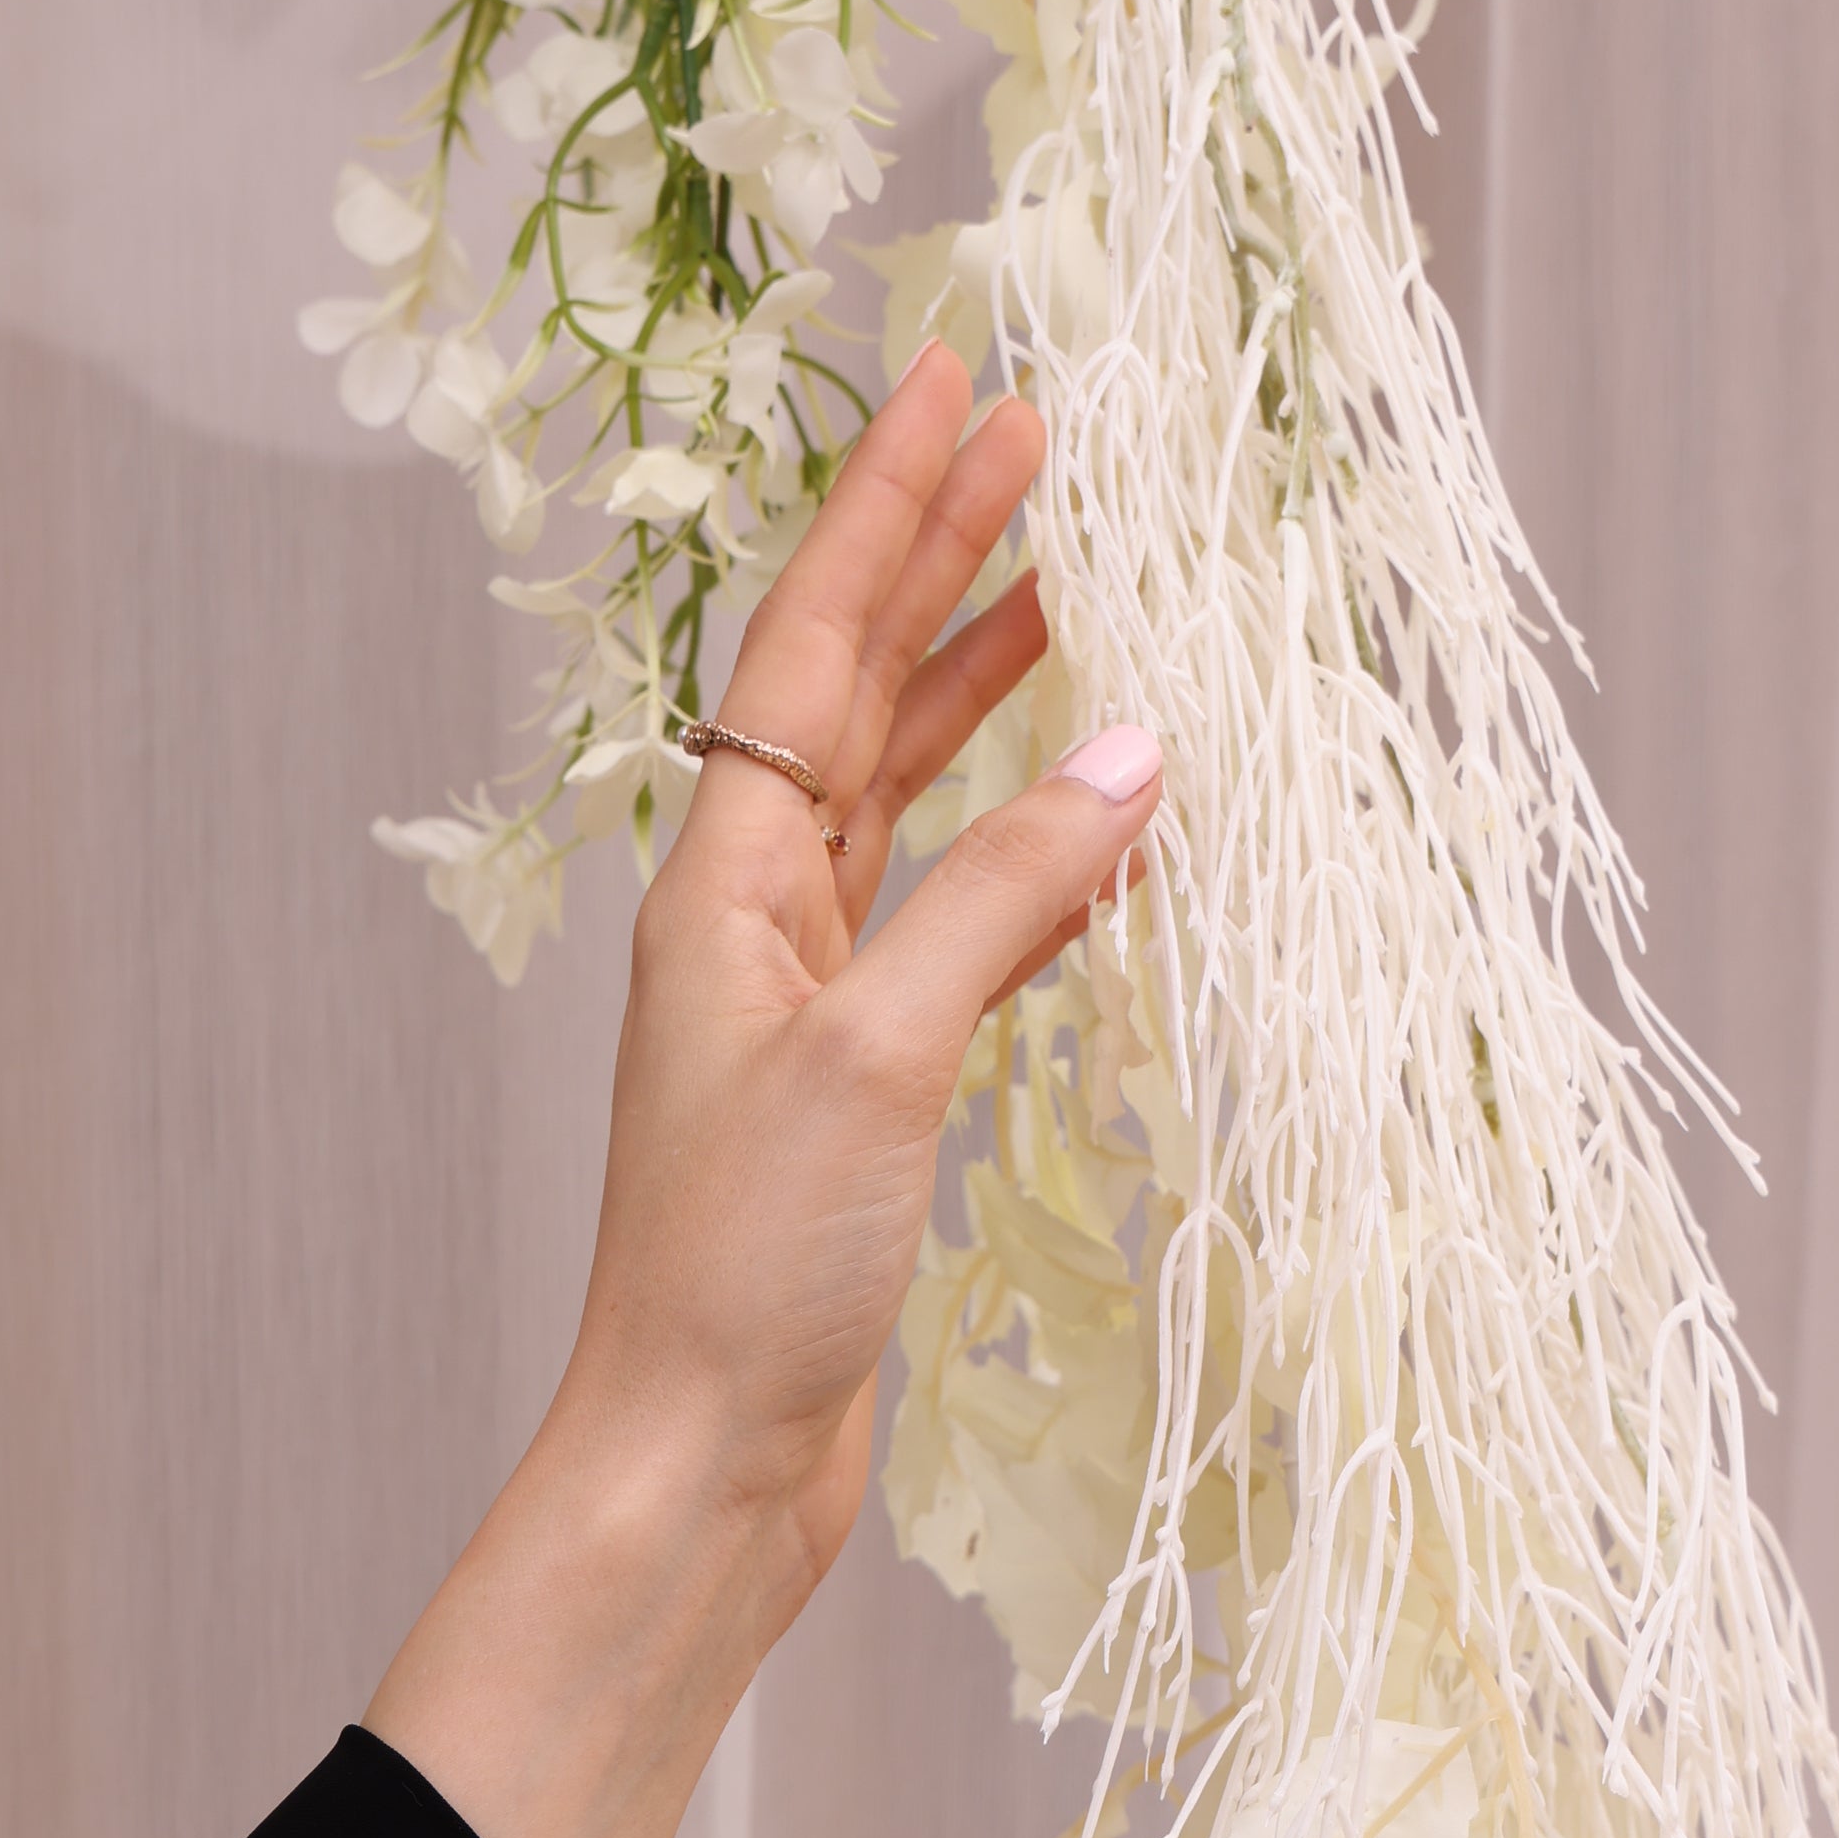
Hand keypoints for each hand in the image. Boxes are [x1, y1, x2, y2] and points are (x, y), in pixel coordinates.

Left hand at [366, 343, 1160, 1837]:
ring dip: (988, 687)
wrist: (701, 1462)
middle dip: (944, 558)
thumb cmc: (748, 1270)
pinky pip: (959, 916)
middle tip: (1038, 431)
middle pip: (856, 694)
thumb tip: (1137, 752)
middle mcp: (755, 922)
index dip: (887, 506)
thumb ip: (1004, 893)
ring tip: (1079, 577)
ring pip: (910, 796)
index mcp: (725, 887)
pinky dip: (1032, 850)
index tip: (955, 375)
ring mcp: (812, 1000)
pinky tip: (1108, 810)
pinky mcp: (869, 1084)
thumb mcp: (884, 1055)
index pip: (814, 647)